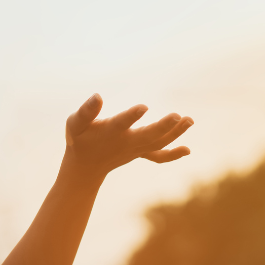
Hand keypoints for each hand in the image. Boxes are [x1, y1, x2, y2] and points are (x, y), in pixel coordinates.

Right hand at [64, 93, 192, 174]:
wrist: (85, 167)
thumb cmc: (79, 140)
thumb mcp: (75, 124)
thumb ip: (86, 112)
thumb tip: (98, 96)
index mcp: (110, 132)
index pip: (121, 124)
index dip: (131, 116)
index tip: (144, 107)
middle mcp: (126, 143)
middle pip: (148, 136)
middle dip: (163, 127)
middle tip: (178, 116)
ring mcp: (135, 149)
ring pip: (158, 143)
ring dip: (175, 134)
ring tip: (190, 120)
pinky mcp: (140, 152)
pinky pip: (159, 156)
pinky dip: (173, 154)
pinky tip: (187, 150)